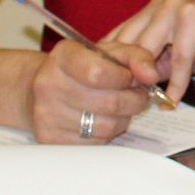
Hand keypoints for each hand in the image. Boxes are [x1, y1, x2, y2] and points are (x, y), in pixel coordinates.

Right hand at [27, 38, 159, 143]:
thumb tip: (151, 76)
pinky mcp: (50, 138)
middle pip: (109, 102)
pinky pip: (96, 142)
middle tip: (137, 95)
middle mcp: (48, 84)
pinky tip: (102, 119)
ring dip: (124, 118)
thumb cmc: (84, 68)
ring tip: (119, 107)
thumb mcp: (111, 52)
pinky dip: (108, 133)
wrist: (43, 90)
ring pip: (107, 126)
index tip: (131, 78)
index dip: (125, 78)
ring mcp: (46, 114)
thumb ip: (137, 57)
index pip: (98, 73)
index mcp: (63, 56)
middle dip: (134, 100)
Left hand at [105, 0, 194, 104]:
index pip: (118, 36)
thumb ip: (154, 65)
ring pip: (147, 49)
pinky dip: (177, 82)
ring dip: (145, 78)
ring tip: (145, 101)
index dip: (111, 64)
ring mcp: (175, 9)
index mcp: (152, 11)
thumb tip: (129, 87)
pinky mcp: (192, 18)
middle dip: (124, 73)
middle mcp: (159, 5)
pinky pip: (178, 57)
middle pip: (127, 43)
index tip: (106, 89)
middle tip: (123, 100)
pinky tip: (174, 99)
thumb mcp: (177, 57)